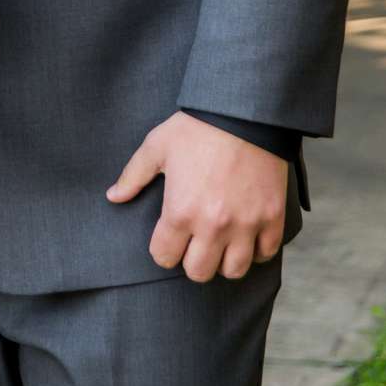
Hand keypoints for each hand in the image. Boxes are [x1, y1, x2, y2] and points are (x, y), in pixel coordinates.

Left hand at [107, 111, 286, 281]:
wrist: (245, 113)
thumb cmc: (197, 128)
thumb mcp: (157, 147)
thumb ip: (133, 176)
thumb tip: (114, 196)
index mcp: (180, 211)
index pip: (164, 257)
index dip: (163, 249)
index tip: (169, 238)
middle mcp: (212, 226)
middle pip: (199, 272)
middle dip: (192, 261)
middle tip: (194, 244)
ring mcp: (245, 224)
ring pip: (234, 270)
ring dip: (225, 261)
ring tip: (222, 244)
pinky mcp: (271, 218)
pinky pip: (266, 254)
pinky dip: (257, 251)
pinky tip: (248, 237)